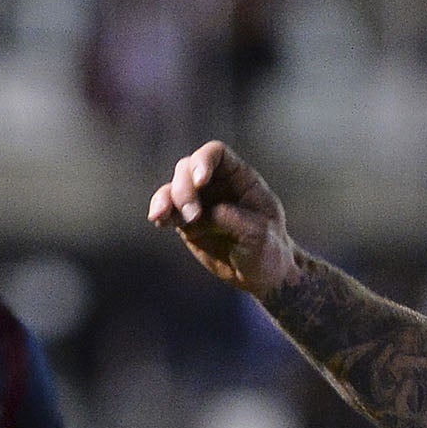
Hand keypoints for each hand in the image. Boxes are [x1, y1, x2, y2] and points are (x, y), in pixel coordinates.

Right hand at [148, 141, 295, 295]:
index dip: (203, 161)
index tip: (201, 181)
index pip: (215, 154)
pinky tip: (158, 221)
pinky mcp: (187, 224)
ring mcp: (199, 202)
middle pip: (187, 169)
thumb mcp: (258, 232)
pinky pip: (167, 212)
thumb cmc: (268, 247)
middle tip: (193, 215)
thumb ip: (230, 218)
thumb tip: (201, 215)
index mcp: (239, 177)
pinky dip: (160, 214)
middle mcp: (215, 184)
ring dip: (165, 200)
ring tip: (162, 217)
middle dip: (184, 188)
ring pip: (172, 189)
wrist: (262, 273)